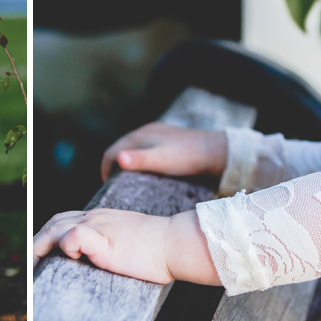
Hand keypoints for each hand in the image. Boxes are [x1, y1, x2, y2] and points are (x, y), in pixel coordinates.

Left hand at [33, 208, 219, 284]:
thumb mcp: (124, 241)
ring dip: (39, 248)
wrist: (175, 243)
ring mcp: (98, 226)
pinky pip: (75, 237)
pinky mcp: (104, 240)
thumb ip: (107, 246)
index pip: (62, 220)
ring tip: (34, 268)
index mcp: (98, 218)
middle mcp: (94, 217)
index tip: (38, 256)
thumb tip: (96, 261)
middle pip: (53, 223)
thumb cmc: (156, 248)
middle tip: (29, 266)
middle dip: (36, 243)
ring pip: (56, 229)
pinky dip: (65, 246)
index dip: (46, 237)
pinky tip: (67, 259)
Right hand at [100, 123, 228, 181]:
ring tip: (131, 182)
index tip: (107, 188)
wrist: (215, 151)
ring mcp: (156, 134)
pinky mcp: (166, 139)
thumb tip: (119, 159)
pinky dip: (141, 161)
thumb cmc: (187, 158)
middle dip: (114, 168)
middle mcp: (145, 132)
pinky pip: (145, 150)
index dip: (105, 171)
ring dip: (128, 164)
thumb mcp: (162, 161)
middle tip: (116, 187)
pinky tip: (150, 173)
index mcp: (139, 136)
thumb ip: (140, 160)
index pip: (110, 153)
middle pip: (120, 150)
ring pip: (133, 150)